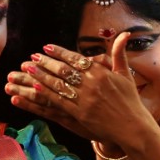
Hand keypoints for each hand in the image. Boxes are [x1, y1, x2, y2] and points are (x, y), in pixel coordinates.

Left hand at [5, 34, 155, 147]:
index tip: (46, 47)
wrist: (132, 126)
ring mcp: (84, 99)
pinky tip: (35, 87)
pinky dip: (47, 93)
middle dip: (46, 62)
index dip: (59, 52)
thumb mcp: (126, 75)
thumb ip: (119, 54)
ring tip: (27, 69)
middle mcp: (91, 83)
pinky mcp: (80, 114)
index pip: (76, 59)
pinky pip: (59, 101)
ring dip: (41, 76)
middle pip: (63, 70)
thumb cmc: (130, 101)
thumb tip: (124, 33)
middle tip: (32, 57)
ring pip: (58, 84)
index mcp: (101, 72)